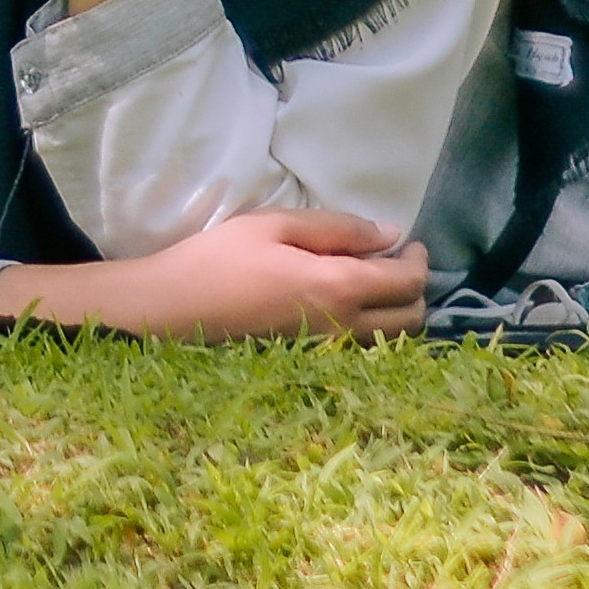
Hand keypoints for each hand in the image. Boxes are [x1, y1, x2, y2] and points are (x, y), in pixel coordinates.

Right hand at [0, 205, 426, 343]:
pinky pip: (362, 349)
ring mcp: (327, 353)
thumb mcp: (274, 225)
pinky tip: (346, 304)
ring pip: (391, 341)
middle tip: (395, 259)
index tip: (408, 240)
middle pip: (411, 319)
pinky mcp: (310, 364)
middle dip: (414, 287)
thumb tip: (390, 233)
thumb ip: (337, 228)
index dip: (417, 258)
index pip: (406, 280)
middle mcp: (342, 329)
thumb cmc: (218, 258)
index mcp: (338, 288)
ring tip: (373, 280)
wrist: (171, 312)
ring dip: (396, 310)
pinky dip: (374, 328)